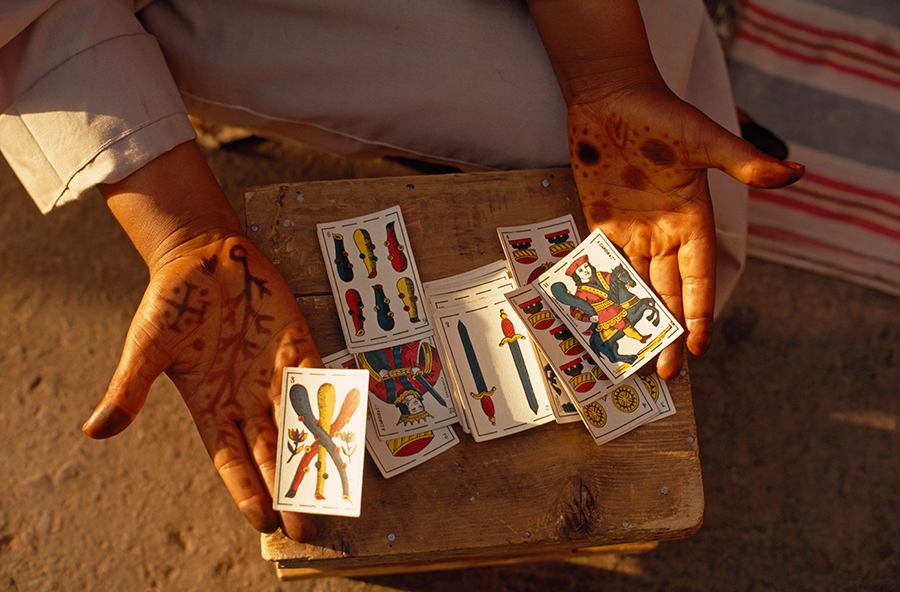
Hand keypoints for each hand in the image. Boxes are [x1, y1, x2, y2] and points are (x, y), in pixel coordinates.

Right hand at [83, 233, 321, 540]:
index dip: (247, 489)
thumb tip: (95, 431)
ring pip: (299, 426)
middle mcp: (246, 398)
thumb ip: (129, 388)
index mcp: (211, 406)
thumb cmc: (171, 301)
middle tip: (308, 527)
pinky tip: (349, 431)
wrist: (202, 255)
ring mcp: (274, 375)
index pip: (231, 459)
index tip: (262, 520)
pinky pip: (318, 381)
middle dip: (290, 490)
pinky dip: (334, 404)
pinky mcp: (297, 348)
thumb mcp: (147, 346)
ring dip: (316, 457)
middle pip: (272, 453)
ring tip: (333, 492)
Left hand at [566, 84, 802, 377]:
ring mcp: (630, 229)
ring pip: (633, 285)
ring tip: (630, 356)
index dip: (700, 313)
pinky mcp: (601, 222)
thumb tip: (794, 171)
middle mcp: (662, 231)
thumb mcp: (704, 139)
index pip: (699, 277)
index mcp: (691, 219)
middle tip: (666, 371)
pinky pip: (601, 263)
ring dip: (633, 320)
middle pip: (666, 292)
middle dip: (666, 331)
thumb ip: (743, 162)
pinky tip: (598, 318)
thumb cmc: (661, 113)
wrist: (612, 96)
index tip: (699, 347)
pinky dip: (601, 290)